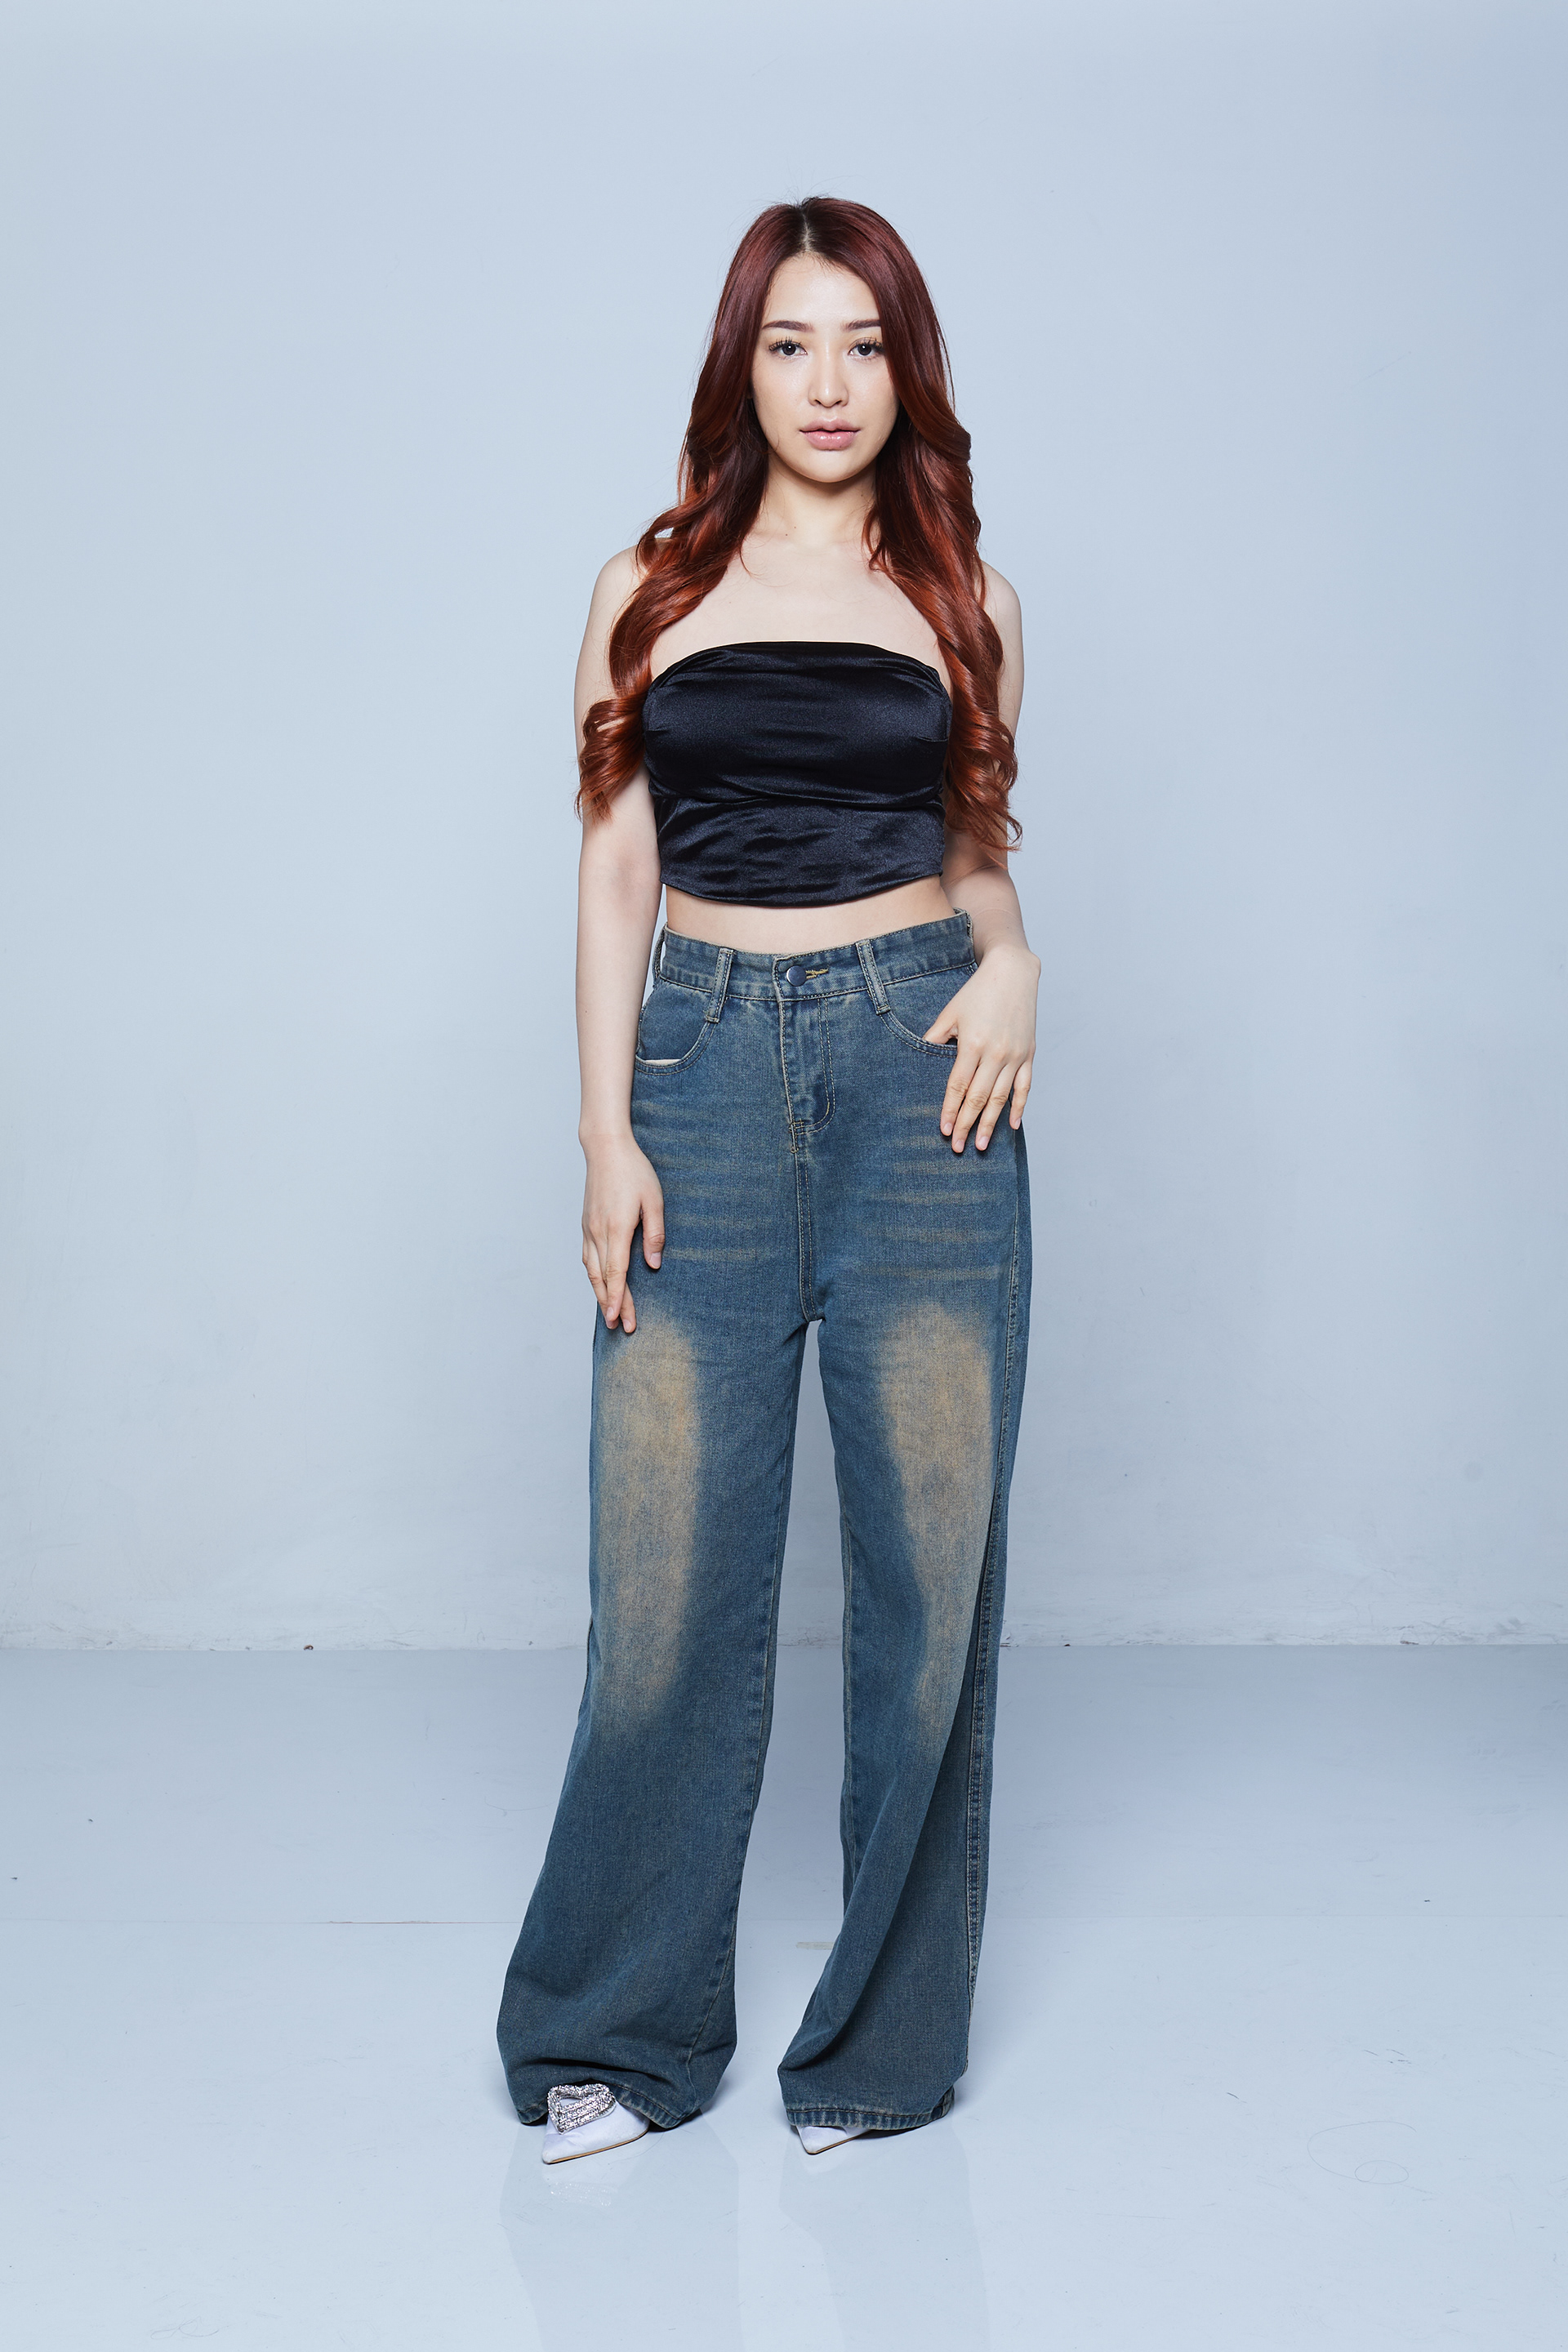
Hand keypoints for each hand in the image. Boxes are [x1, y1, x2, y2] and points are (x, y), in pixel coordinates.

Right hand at [581, 1132, 664, 1330]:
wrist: (605, 1149)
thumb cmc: (634, 1171)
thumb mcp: (654, 1200)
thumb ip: (655, 1234)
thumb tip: (654, 1265)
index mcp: (616, 1228)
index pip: (616, 1273)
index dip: (618, 1299)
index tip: (620, 1319)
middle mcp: (598, 1232)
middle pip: (602, 1278)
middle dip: (611, 1304)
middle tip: (619, 1327)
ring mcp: (588, 1229)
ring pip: (591, 1271)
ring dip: (600, 1294)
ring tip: (609, 1314)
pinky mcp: (586, 1225)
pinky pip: (587, 1258)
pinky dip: (593, 1277)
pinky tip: (600, 1285)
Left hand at [924, 943, 1039, 1152]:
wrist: (1014, 973)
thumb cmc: (978, 991)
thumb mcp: (950, 1013)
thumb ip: (936, 1038)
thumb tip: (922, 1056)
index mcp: (973, 1045)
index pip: (958, 1086)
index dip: (950, 1110)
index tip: (944, 1131)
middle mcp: (996, 1054)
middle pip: (978, 1098)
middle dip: (966, 1125)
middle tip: (959, 1148)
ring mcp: (1015, 1056)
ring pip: (1002, 1098)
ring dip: (990, 1124)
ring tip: (981, 1144)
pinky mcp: (1029, 1054)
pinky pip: (1025, 1087)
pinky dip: (1019, 1107)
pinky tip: (1012, 1125)